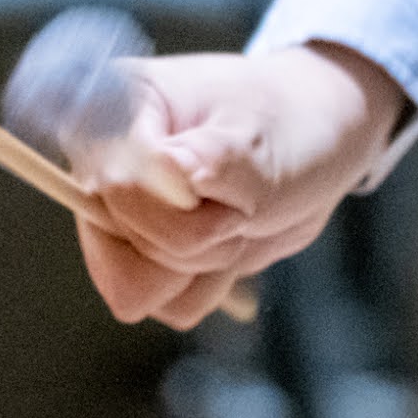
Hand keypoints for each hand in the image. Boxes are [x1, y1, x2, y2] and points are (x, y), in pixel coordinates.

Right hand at [68, 42, 406, 330]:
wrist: (316, 141)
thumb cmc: (287, 126)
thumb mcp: (258, 140)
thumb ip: (205, 163)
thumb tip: (156, 181)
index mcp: (111, 111)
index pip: (113, 185)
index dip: (173, 207)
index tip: (219, 185)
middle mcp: (100, 166)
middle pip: (120, 252)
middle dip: (194, 242)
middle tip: (237, 204)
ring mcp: (118, 217)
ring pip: (138, 290)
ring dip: (203, 267)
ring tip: (233, 219)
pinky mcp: (141, 258)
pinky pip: (168, 306)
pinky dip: (210, 284)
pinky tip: (228, 240)